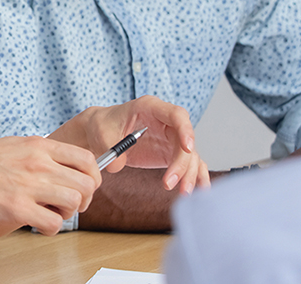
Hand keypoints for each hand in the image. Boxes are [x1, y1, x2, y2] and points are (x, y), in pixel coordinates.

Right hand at [0, 136, 99, 234]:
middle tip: (69, 205)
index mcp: (39, 146)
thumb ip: (42, 153)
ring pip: (74, 203)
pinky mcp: (18, 208)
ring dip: (68, 213)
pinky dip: (51, 228)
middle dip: (84, 199)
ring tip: (51, 212)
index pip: (87, 159)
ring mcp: (29, 186)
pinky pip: (54, 224)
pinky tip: (38, 223)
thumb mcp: (17, 145)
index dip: (93, 177)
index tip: (85, 186)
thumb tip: (66, 165)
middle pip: (86, 184)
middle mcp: (38, 163)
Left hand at [51, 95, 209, 193]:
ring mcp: (170, 137)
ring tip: (182, 193)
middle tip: (171, 184)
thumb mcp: (102, 135)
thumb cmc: (103, 127)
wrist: (101, 133)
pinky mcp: (171, 153)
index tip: (188, 148)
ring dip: (189, 174)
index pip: (176, 114)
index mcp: (150, 108)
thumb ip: (111, 149)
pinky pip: (189, 164)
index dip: (186, 130)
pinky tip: (199, 190)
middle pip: (185, 140)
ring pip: (190, 156)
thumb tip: (119, 165)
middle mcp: (165, 121)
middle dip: (183, 164)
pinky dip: (195, 176)